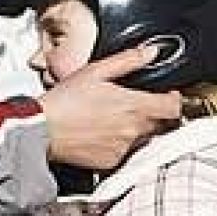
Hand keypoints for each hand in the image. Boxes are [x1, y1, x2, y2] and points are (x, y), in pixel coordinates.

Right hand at [37, 46, 180, 169]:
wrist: (41, 130)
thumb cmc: (63, 101)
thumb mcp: (95, 71)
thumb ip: (128, 60)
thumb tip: (150, 52)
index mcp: (134, 106)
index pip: (174, 107)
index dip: (173, 100)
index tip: (165, 96)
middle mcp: (133, 130)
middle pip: (162, 124)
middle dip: (154, 114)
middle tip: (134, 106)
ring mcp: (124, 148)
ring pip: (145, 140)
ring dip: (137, 130)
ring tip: (114, 121)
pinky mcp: (112, 163)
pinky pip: (126, 153)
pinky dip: (120, 145)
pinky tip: (103, 134)